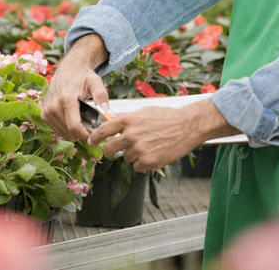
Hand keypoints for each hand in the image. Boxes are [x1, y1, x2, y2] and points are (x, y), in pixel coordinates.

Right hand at [41, 35, 109, 141]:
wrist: (68, 69)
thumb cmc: (82, 76)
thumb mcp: (95, 82)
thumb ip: (101, 96)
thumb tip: (106, 113)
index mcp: (66, 98)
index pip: (74, 127)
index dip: (85, 134)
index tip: (93, 133)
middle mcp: (53, 106)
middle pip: (69, 131)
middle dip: (81, 132)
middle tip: (89, 124)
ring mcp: (47, 110)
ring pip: (62, 132)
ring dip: (73, 131)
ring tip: (81, 120)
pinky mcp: (44, 114)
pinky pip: (56, 129)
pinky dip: (64, 128)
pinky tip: (72, 119)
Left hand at [88, 99, 238, 172]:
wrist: (187, 126)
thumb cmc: (166, 117)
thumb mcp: (142, 112)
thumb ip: (125, 118)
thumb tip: (109, 120)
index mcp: (127, 120)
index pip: (103, 130)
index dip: (94, 137)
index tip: (91, 141)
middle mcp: (130, 135)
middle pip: (109, 149)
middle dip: (107, 152)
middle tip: (110, 153)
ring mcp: (138, 149)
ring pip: (125, 158)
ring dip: (132, 155)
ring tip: (148, 146)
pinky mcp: (148, 161)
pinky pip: (137, 166)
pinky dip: (143, 163)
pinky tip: (154, 154)